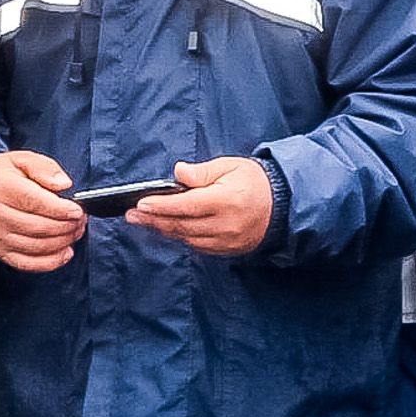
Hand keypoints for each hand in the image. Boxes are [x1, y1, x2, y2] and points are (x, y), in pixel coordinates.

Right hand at [0, 150, 85, 271]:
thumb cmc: (2, 175)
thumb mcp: (22, 159)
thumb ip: (44, 168)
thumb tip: (64, 184)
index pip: (36, 203)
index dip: (61, 209)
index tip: (78, 210)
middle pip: (39, 227)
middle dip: (67, 226)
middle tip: (80, 220)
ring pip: (37, 246)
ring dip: (63, 242)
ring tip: (75, 232)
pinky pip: (27, 264)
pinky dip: (51, 262)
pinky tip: (65, 252)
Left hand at [129, 154, 275, 254]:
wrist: (285, 205)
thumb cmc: (254, 181)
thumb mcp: (230, 166)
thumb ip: (202, 172)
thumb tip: (177, 173)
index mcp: (227, 201)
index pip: (186, 206)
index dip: (161, 206)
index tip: (141, 203)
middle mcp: (226, 224)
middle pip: (182, 225)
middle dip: (154, 220)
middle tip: (131, 215)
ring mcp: (228, 240)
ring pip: (188, 238)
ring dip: (163, 230)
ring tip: (142, 221)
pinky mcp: (229, 250)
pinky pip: (199, 246)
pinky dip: (181, 237)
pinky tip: (166, 229)